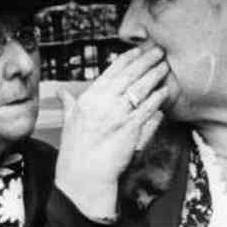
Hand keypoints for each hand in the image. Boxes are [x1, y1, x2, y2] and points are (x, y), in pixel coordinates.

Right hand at [55, 46, 169, 217]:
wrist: (83, 175)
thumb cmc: (75, 151)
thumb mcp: (68, 123)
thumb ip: (68, 104)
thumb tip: (61, 93)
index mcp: (88, 98)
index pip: (110, 72)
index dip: (127, 59)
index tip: (137, 51)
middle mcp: (103, 103)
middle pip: (129, 75)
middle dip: (146, 61)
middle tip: (158, 52)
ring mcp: (117, 115)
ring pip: (141, 89)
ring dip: (154, 76)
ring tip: (164, 67)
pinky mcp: (131, 128)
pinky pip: (147, 109)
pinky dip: (157, 99)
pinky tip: (164, 92)